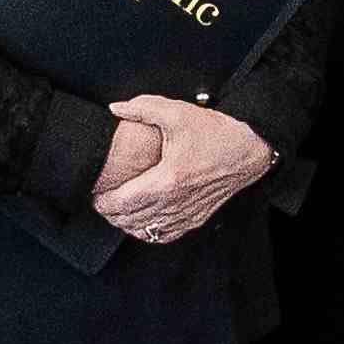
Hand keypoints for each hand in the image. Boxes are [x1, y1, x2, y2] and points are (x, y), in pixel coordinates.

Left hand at [96, 93, 276, 243]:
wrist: (250, 149)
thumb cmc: (215, 132)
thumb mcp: (177, 113)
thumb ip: (142, 108)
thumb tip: (114, 108)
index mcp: (168, 180)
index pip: (124, 202)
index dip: (104, 202)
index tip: (94, 195)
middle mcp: (177, 202)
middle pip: (132, 220)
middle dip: (111, 214)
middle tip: (100, 203)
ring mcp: (188, 214)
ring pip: (147, 231)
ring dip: (127, 224)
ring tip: (116, 213)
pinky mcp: (197, 218)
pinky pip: (166, 234)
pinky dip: (149, 232)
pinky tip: (142, 223)